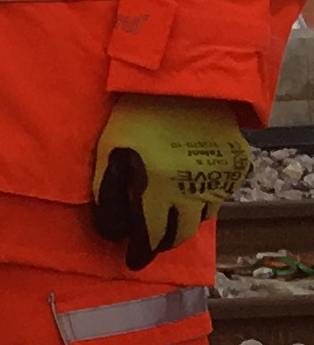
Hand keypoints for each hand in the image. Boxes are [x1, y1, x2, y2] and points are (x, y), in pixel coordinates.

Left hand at [90, 95, 252, 270]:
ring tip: (168, 213)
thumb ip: (107, 194)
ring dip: (184, 219)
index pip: (151, 236)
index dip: (140, 253)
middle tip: (150, 240)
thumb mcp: (109, 151)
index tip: (133, 263)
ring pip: (202, 216)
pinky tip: (188, 186)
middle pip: (180, 234)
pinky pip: (219, 194)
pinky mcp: (237, 165)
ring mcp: (220, 178)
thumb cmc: (136, 115)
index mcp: (158, 186)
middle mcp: (194, 188)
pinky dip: (203, 197)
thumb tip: (110, 231)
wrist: (182, 81)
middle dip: (163, 241)